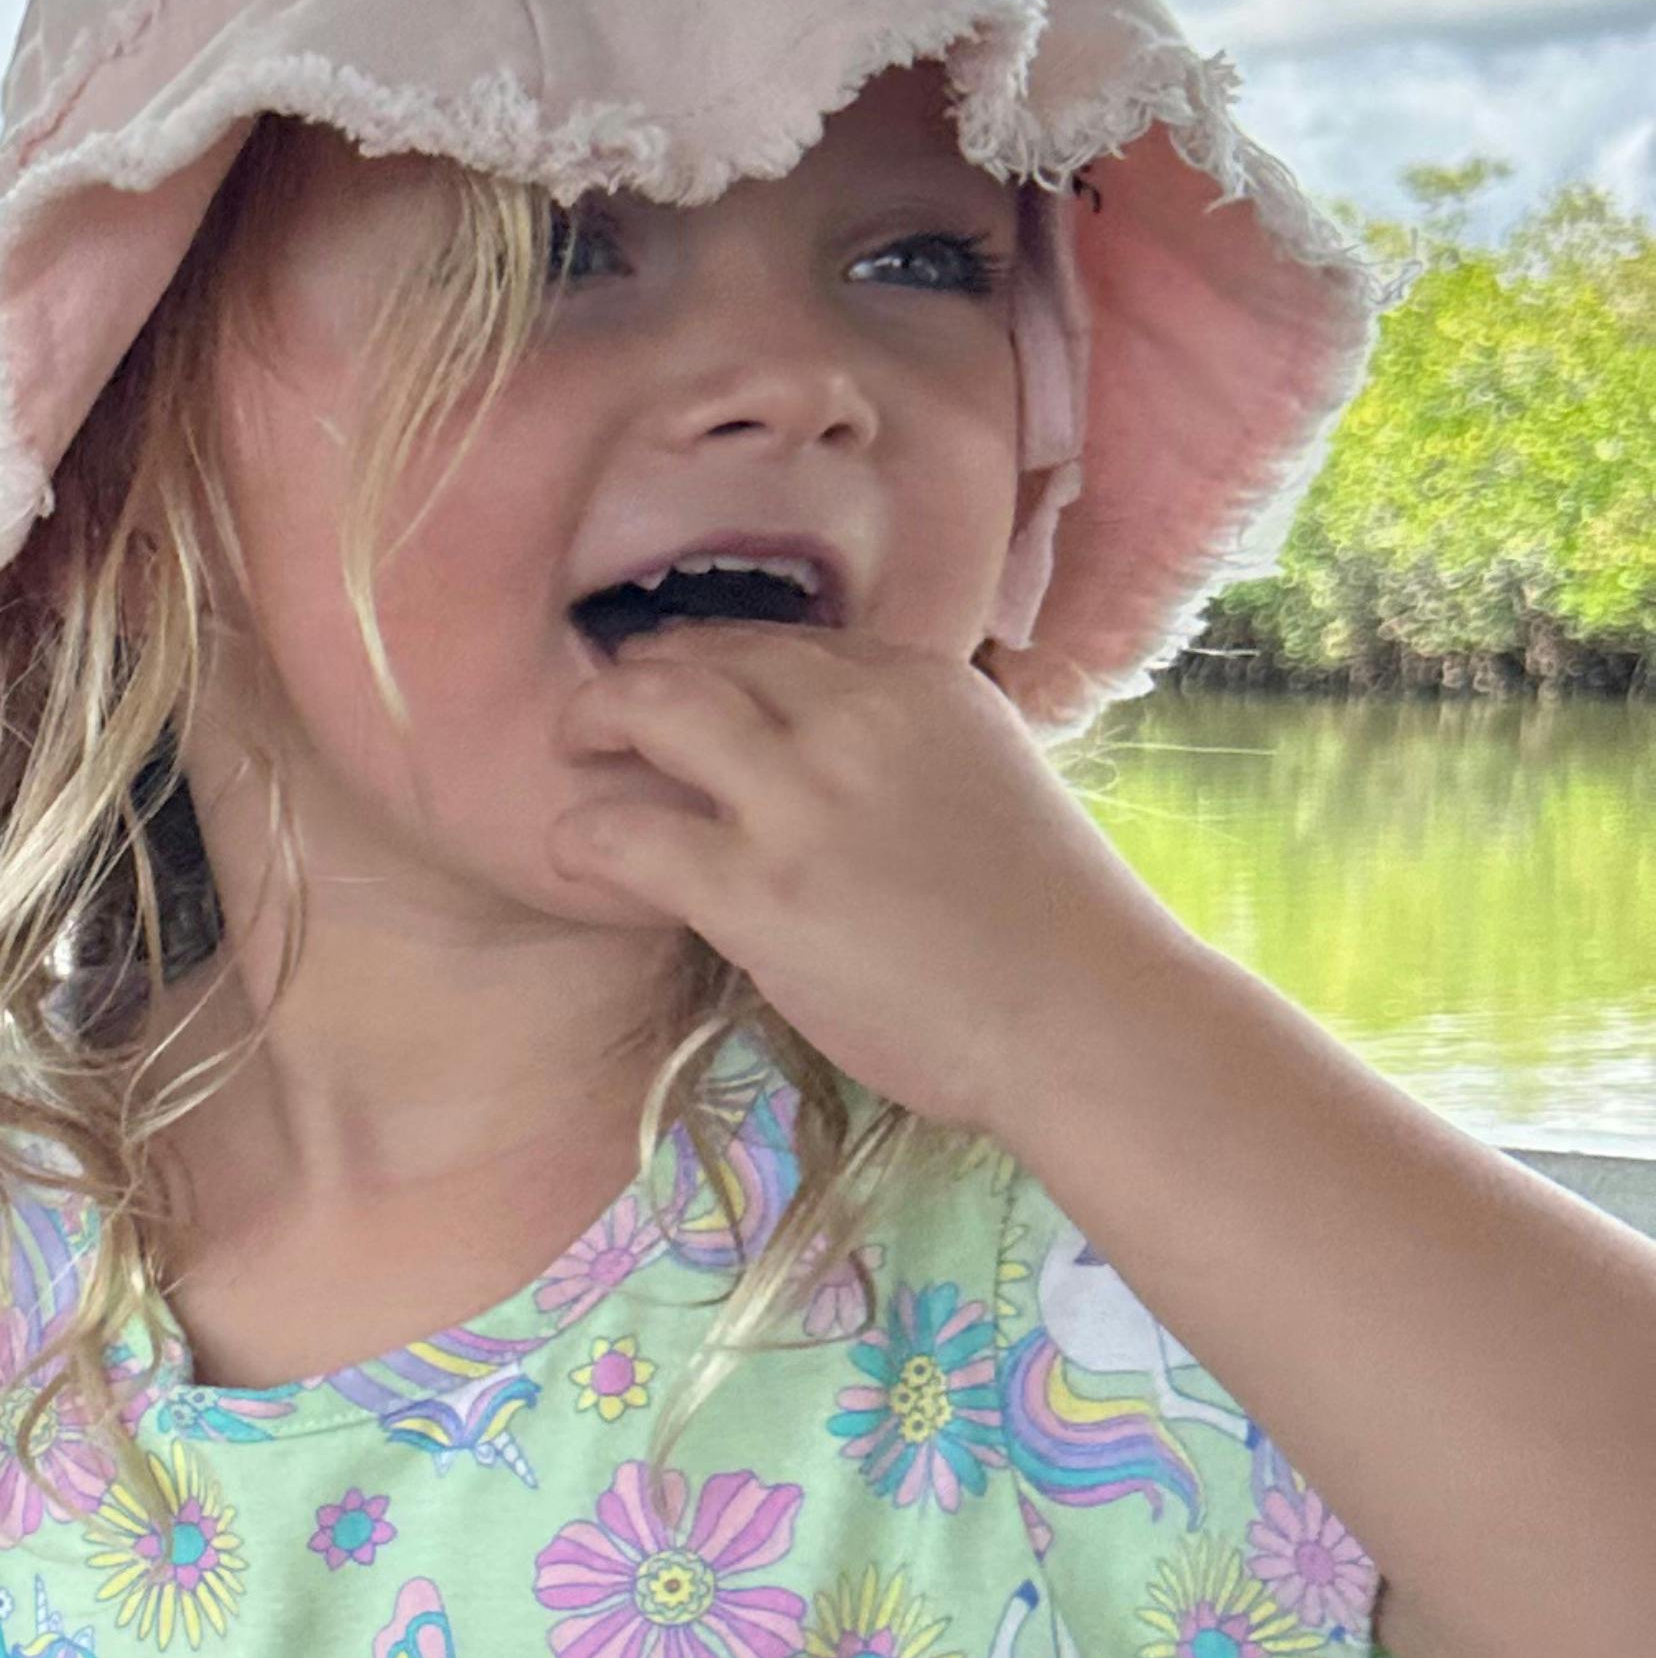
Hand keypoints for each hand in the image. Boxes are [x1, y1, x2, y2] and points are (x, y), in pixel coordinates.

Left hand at [548, 624, 1204, 1146]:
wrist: (1087, 1015)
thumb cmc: (1051, 926)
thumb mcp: (989, 777)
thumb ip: (903, 748)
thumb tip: (823, 748)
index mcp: (919, 685)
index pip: (778, 643)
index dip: (707, 659)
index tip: (673, 685)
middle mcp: (855, 718)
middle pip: (703, 656)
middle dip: (635, 675)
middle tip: (600, 716)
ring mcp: (802, 800)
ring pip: (649, 709)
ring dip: (591, 721)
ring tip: (570, 754)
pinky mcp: (758, 891)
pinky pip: (625, 834)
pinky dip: (583, 833)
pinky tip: (572, 850)